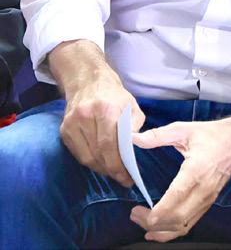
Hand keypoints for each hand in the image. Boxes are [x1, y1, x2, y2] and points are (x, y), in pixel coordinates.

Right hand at [59, 68, 143, 186]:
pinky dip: (90, 161)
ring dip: (101, 168)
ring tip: (113, 173)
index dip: (118, 164)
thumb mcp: (132, 105)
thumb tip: (134, 148)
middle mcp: (85, 117)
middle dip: (111, 170)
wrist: (88, 81)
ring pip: (86, 157)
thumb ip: (136, 126)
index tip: (127, 177)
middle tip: (123, 179)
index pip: (109, 144)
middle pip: (97, 153)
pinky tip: (101, 163)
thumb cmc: (115, 95)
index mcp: (105, 109)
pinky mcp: (64, 130)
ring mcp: (71, 124)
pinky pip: (77, 153)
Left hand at [128, 115, 230, 241]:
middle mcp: (204, 188)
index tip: (139, 212)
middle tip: (135, 214)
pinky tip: (159, 230)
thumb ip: (158, 135)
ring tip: (142, 222)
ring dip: (161, 229)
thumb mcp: (185, 129)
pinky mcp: (209, 202)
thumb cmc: (213, 134)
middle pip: (177, 218)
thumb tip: (133, 138)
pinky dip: (173, 231)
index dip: (157, 211)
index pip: (176, 198)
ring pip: (183, 225)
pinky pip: (190, 223)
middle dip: (152, 222)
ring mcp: (208, 198)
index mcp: (197, 170)